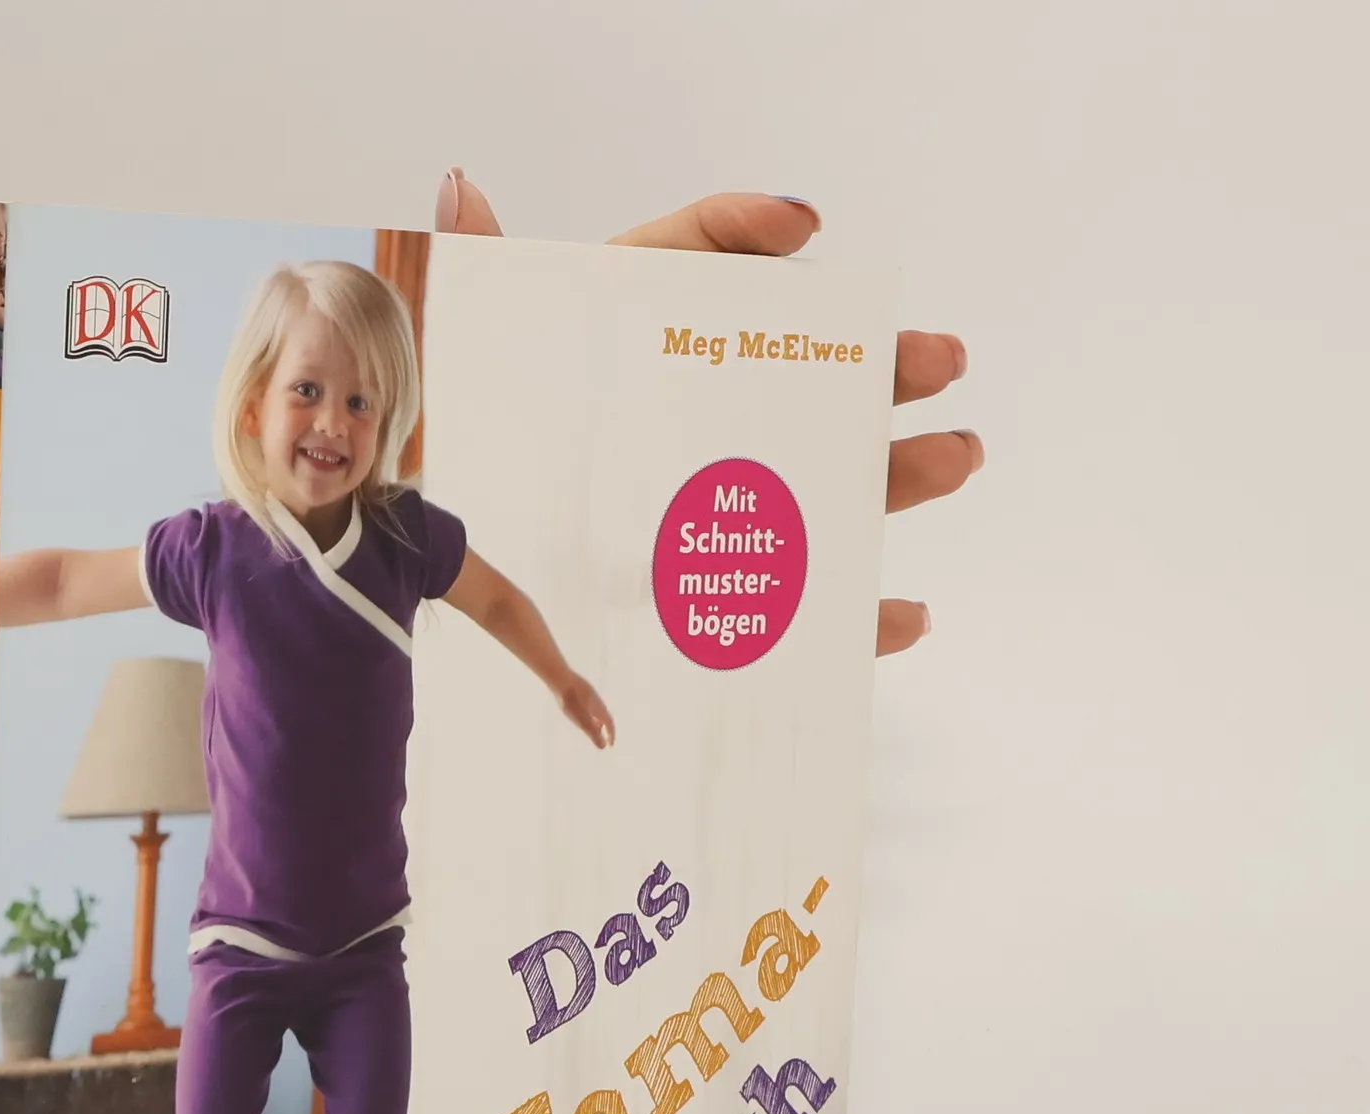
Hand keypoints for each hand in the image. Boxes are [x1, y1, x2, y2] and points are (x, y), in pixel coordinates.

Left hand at [436, 173, 979, 658]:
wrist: (482, 543)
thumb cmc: (497, 442)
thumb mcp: (484, 362)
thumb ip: (484, 278)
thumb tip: (462, 191)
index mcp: (647, 334)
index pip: (696, 262)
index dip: (749, 234)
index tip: (802, 226)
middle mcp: (707, 411)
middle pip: (802, 381)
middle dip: (880, 369)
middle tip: (936, 359)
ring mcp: (728, 498)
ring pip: (825, 487)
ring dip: (897, 477)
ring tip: (955, 457)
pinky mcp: (730, 584)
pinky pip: (801, 606)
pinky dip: (856, 618)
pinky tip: (902, 616)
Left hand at [559, 674, 615, 748]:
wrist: (560, 677)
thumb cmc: (570, 700)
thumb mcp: (581, 719)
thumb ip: (592, 732)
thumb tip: (603, 746)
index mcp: (598, 707)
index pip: (609, 723)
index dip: (611, 734)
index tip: (610, 745)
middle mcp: (596, 700)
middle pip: (604, 716)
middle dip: (605, 728)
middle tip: (604, 737)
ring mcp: (587, 693)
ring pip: (595, 709)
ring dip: (597, 720)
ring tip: (593, 726)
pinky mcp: (578, 688)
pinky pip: (587, 703)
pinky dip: (588, 712)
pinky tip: (580, 711)